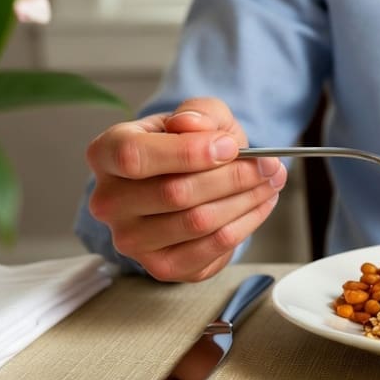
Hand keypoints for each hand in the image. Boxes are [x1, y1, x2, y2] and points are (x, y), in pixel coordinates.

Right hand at [85, 97, 286, 281]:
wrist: (192, 182)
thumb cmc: (191, 145)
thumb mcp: (199, 116)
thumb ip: (198, 113)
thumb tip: (191, 124)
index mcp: (107, 154)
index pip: (135, 156)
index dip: (188, 152)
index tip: (230, 147)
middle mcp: (109, 201)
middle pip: (175, 193)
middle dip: (234, 177)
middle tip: (268, 165)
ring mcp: (130, 239)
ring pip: (197, 221)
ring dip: (246, 200)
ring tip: (271, 181)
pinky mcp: (160, 266)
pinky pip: (211, 247)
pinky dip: (246, 223)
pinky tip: (262, 204)